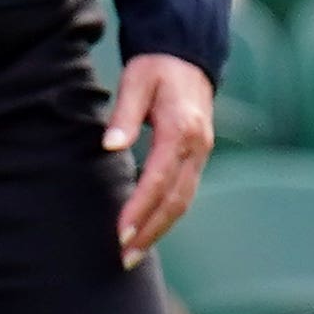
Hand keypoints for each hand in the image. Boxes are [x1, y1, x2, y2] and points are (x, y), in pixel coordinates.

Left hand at [102, 53, 215, 263]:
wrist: (188, 55)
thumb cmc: (155, 67)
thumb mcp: (136, 81)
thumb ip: (123, 114)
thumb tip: (111, 146)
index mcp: (180, 129)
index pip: (158, 180)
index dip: (140, 209)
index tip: (120, 233)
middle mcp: (197, 147)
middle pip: (175, 200)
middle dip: (150, 232)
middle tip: (124, 258)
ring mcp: (201, 154)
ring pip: (183, 202)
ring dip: (159, 230)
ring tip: (133, 254)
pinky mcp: (198, 158)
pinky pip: (184, 194)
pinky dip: (167, 216)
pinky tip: (148, 230)